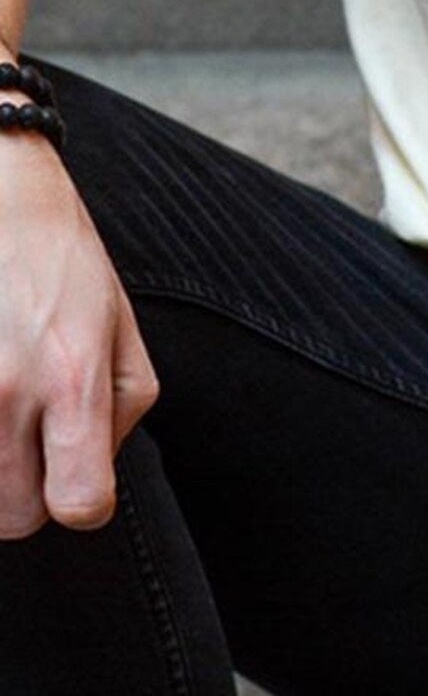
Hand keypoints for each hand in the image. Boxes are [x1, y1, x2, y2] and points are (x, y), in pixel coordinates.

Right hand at [0, 134, 158, 537]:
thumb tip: (91, 476)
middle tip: (32, 437)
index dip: (82, 499)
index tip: (76, 474)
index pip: (80, 504)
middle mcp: (7, 394)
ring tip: (7, 412)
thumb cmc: (64, 266)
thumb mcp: (120, 328)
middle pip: (16, 519)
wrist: (2, 204)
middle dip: (30, 491)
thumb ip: (121, 411)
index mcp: (73, 378)